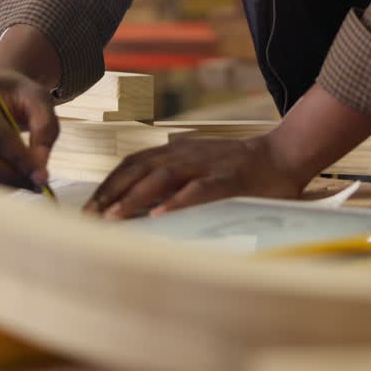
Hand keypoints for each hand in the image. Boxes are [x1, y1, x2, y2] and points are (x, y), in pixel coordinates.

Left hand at [84, 136, 304, 218]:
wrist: (282, 156)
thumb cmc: (238, 170)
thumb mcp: (199, 168)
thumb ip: (173, 180)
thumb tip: (141, 206)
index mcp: (176, 152)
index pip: (131, 164)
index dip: (108, 184)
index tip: (88, 207)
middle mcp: (184, 155)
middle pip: (137, 168)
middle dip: (110, 193)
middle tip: (89, 218)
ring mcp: (205, 165)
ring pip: (161, 177)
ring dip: (134, 198)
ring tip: (114, 218)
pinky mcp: (227, 179)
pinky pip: (198, 189)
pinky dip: (176, 202)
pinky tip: (160, 216)